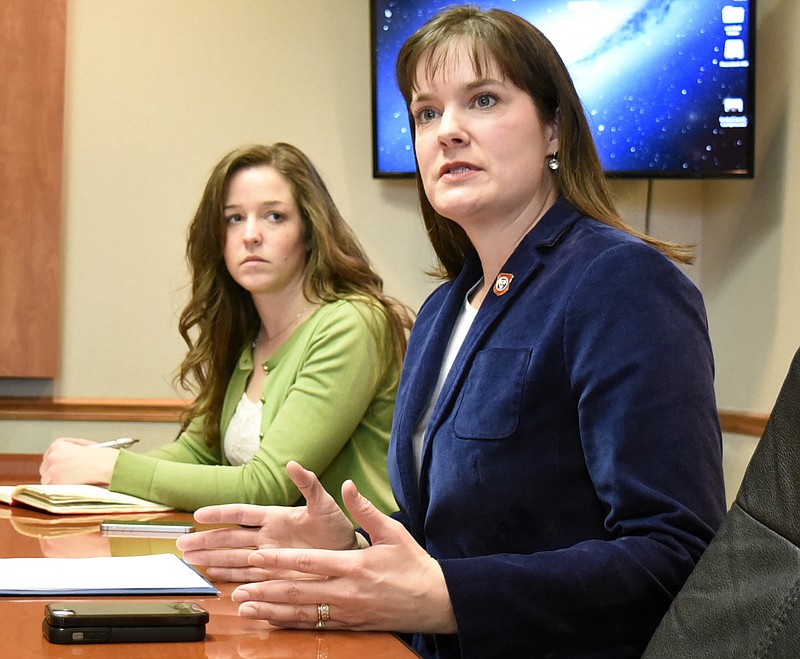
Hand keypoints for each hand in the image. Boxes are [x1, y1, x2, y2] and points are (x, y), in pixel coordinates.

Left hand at [39, 438, 117, 485]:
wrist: (103, 464)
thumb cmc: (98, 456)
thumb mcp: (82, 444)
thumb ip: (69, 448)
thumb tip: (62, 458)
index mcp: (57, 445)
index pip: (48, 455)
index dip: (55, 462)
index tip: (61, 466)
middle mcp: (52, 456)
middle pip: (44, 467)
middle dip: (53, 472)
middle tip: (65, 475)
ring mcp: (52, 469)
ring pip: (46, 479)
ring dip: (55, 481)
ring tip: (69, 480)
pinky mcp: (56, 481)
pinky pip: (52, 488)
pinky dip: (60, 488)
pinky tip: (70, 485)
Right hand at [177, 461, 358, 582]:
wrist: (349, 556)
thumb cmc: (337, 527)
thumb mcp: (324, 504)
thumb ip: (308, 485)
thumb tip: (294, 464)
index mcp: (275, 517)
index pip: (241, 514)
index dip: (220, 514)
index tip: (198, 515)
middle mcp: (267, 537)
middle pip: (230, 538)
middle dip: (206, 541)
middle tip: (182, 545)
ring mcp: (269, 557)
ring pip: (234, 557)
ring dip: (212, 559)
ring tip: (190, 560)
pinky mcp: (275, 574)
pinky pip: (248, 576)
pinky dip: (231, 578)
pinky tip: (214, 578)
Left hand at [230, 478, 456, 634]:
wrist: (435, 601)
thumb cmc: (413, 564)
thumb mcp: (393, 531)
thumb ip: (365, 509)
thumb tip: (347, 485)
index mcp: (353, 565)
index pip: (308, 562)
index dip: (279, 561)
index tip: (256, 557)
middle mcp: (345, 591)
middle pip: (297, 591)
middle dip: (264, 588)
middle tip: (238, 587)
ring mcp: (346, 611)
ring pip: (300, 612)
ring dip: (271, 609)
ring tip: (245, 606)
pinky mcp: (350, 624)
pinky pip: (314, 625)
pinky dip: (290, 622)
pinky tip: (273, 619)